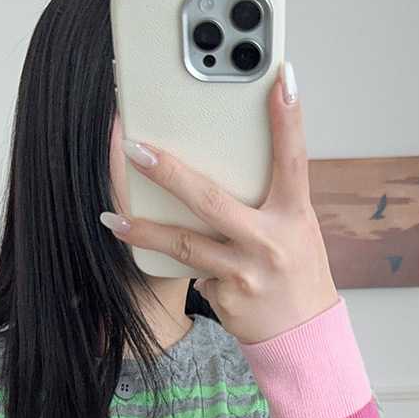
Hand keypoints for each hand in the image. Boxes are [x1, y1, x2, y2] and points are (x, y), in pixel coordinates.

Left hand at [101, 62, 337, 345]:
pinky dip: (179, 264)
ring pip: (184, 245)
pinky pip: (191, 273)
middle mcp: (271, 241)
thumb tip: (222, 164)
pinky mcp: (227, 298)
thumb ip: (267, 199)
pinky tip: (170, 263)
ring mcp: (247, 272)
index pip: (294, 159)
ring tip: (115, 219)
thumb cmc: (296, 274)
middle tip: (136, 149)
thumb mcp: (295, 230)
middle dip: (170, 173)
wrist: (303, 338)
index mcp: (295, 215)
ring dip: (145, 231)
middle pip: (212, 200)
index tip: (280, 80)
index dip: (289, 120)